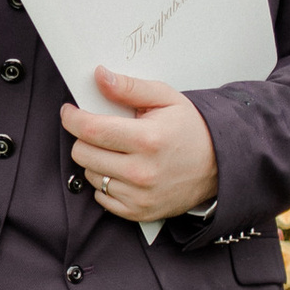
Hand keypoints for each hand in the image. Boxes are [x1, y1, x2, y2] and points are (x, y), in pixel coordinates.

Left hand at [61, 68, 218, 224]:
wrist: (219, 165)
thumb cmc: (190, 128)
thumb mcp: (166, 98)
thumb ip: (129, 87)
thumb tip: (99, 76)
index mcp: (148, 139)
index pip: (91, 130)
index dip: (72, 118)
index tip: (69, 111)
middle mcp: (142, 171)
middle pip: (83, 153)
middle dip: (84, 138)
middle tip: (99, 131)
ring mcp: (140, 196)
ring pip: (89, 175)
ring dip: (96, 161)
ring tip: (117, 151)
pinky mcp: (139, 212)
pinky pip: (101, 198)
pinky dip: (105, 183)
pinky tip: (122, 171)